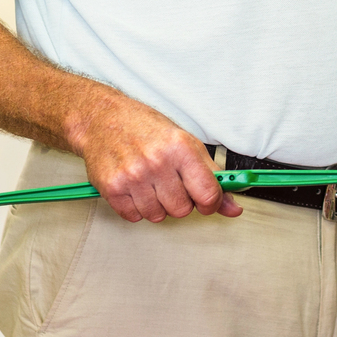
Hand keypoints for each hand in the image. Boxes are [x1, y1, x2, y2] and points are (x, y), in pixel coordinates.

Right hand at [71, 90, 242, 223]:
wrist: (103, 119)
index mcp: (181, 148)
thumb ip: (212, 176)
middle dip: (181, 201)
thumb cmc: (146, 128)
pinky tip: (135, 187)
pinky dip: (137, 207)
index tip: (207, 200)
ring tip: (151, 182)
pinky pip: (134, 217)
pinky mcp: (112, 188)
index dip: (211, 203)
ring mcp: (133, 176)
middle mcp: (157, 162)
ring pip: (158, 216)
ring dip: (157, 205)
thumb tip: (233, 207)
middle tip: (171, 183)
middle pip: (182, 210)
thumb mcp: (187, 143)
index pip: (208, 194)